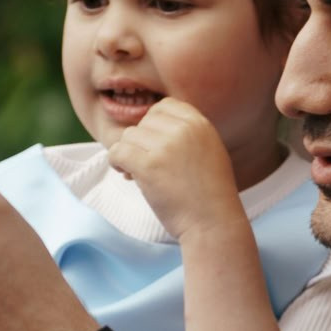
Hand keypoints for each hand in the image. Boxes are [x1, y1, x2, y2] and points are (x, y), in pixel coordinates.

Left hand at [104, 98, 243, 241]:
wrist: (213, 224)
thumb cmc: (210, 195)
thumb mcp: (209, 151)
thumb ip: (186, 134)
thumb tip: (148, 127)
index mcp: (199, 124)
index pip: (164, 107)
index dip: (154, 125)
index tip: (156, 146)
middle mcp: (183, 130)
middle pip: (143, 122)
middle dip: (141, 142)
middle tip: (147, 164)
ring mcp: (165, 147)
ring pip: (128, 136)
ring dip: (129, 154)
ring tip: (138, 174)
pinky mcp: (148, 166)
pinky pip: (117, 152)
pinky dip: (117, 163)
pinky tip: (127, 175)